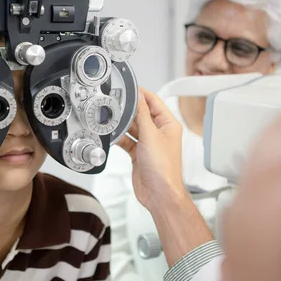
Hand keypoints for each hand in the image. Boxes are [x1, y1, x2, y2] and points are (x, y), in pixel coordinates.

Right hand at [118, 88, 186, 210]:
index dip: (142, 94)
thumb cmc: (163, 169)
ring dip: (123, 125)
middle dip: (129, 110)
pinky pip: (127, 141)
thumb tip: (139, 97)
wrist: (159, 194)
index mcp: (168, 125)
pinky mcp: (139, 154)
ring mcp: (149, 144)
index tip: (130, 87)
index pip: (154, 102)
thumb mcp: (151, 136)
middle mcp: (159, 133)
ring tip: (112, 118)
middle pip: (142, 114)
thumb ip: (142, 115)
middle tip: (116, 103)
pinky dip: (120, 138)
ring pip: (133, 128)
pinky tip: (113, 135)